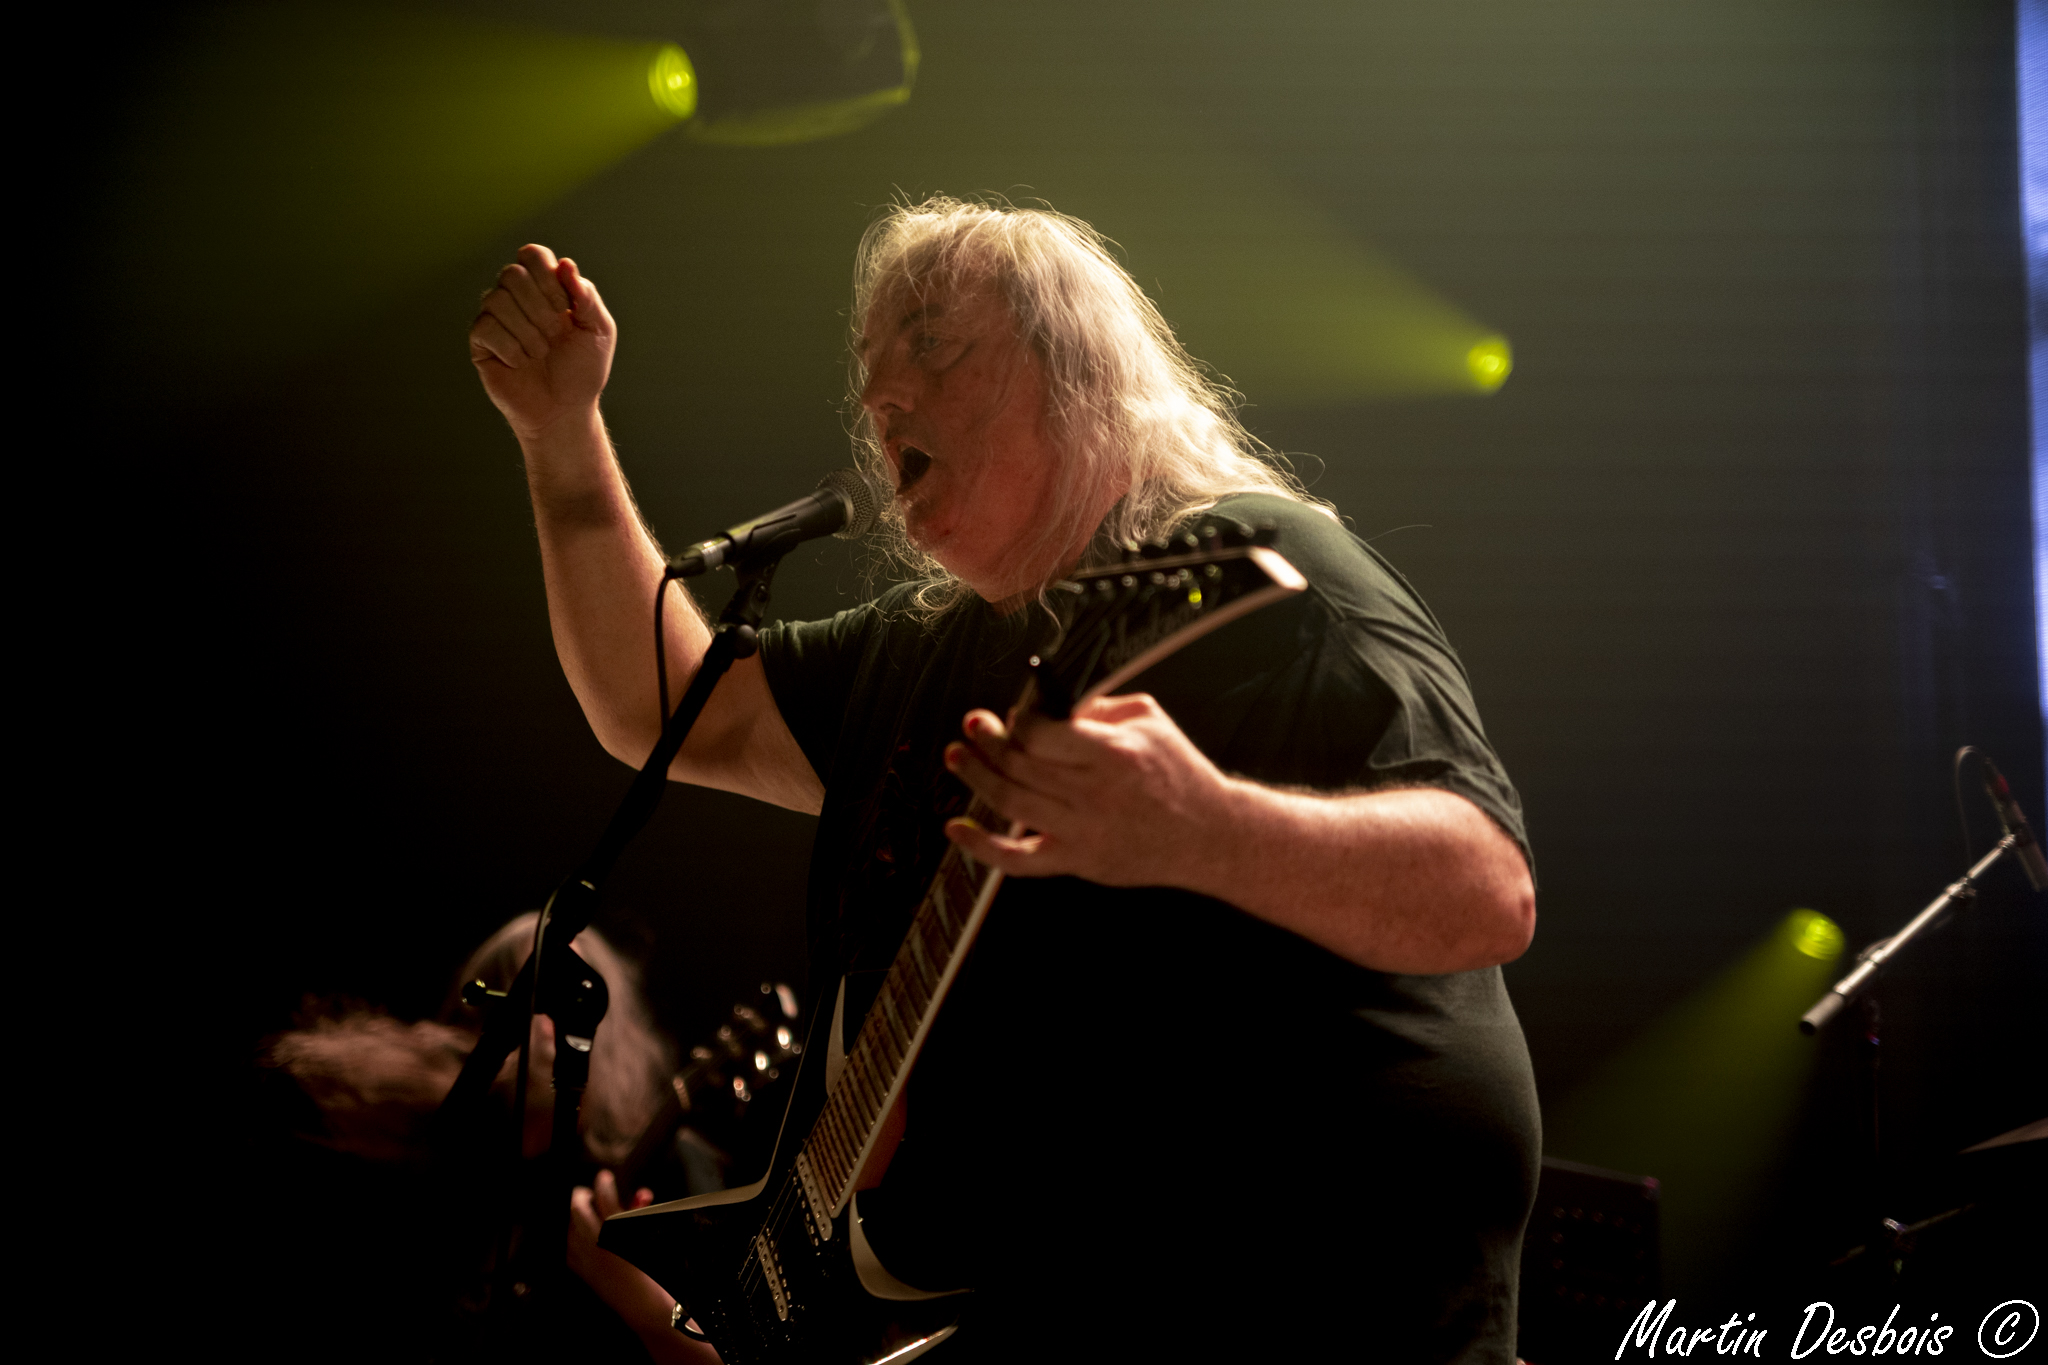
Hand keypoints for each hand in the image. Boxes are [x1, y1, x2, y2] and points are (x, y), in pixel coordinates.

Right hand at [468, 243, 616, 439]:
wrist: (565, 410)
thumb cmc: (583, 370)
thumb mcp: (599, 331)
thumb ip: (586, 296)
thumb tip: (565, 264)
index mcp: (545, 288)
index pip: (532, 255)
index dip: (547, 277)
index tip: (566, 307)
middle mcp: (517, 297)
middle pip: (512, 274)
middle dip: (539, 307)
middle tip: (554, 335)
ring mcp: (496, 318)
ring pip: (496, 299)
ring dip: (527, 331)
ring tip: (540, 353)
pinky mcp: (481, 342)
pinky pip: (485, 327)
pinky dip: (511, 348)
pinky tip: (521, 363)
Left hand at [567, 1171, 723, 1362]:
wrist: (643, 1304)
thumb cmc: (651, 1269)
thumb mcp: (647, 1235)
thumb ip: (639, 1212)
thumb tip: (639, 1195)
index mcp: (616, 1234)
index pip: (605, 1198)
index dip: (604, 1184)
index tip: (605, 1177)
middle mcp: (596, 1244)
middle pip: (578, 1209)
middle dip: (583, 1197)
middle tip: (590, 1193)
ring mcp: (584, 1257)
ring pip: (570, 1224)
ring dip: (576, 1214)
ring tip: (586, 1211)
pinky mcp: (580, 1268)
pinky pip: (568, 1243)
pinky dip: (572, 1234)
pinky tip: (581, 1235)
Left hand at [941, 694, 1231, 887]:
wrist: (1210, 835)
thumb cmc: (1179, 772)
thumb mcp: (1149, 720)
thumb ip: (1097, 707)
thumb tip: (1046, 704)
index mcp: (1112, 753)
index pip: (1041, 733)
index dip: (1016, 720)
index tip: (1011, 714)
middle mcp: (1093, 794)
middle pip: (1019, 765)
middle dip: (986, 740)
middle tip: (972, 725)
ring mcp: (1082, 832)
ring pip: (1010, 802)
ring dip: (974, 777)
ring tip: (957, 757)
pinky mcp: (1077, 861)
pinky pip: (1018, 860)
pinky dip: (980, 846)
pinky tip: (955, 829)